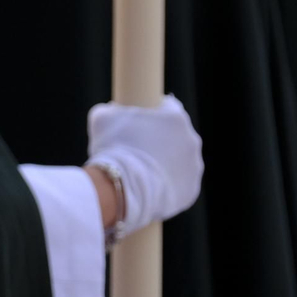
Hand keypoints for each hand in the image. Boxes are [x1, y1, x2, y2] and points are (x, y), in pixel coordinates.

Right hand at [85, 95, 203, 238]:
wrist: (121, 189)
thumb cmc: (112, 150)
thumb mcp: (102, 119)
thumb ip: (109, 109)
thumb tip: (111, 109)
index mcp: (175, 118)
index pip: (169, 107)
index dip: (154, 113)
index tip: (142, 120)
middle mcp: (191, 140)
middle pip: (177, 135)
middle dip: (162, 139)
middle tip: (139, 148)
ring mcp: (194, 166)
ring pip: (181, 160)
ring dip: (167, 162)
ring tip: (144, 171)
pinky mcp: (191, 189)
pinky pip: (180, 184)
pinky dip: (168, 184)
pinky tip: (152, 187)